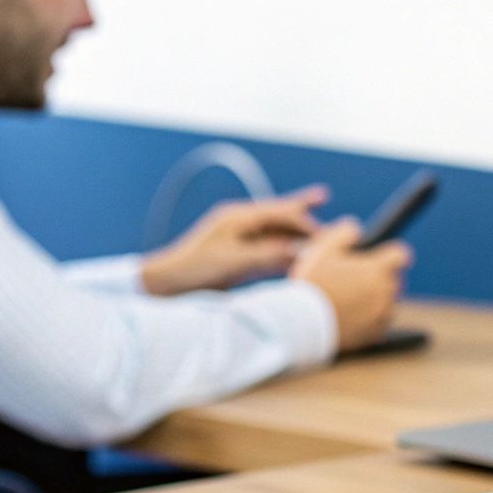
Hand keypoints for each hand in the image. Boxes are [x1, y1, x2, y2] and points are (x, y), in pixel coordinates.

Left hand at [141, 186, 327, 295]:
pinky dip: (283, 253)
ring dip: (296, 236)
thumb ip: (268, 255)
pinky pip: (266, 251)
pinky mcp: (236, 258)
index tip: (324, 229)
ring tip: (320, 235)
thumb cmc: (195, 269)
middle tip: (327, 206)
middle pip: (278, 216)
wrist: (166, 285)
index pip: (277, 212)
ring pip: (274, 235)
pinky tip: (297, 257)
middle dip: (302, 215)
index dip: (302, 216)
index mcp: (237, 217)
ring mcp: (238, 241)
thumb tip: (298, 251)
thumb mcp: (234, 262)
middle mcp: (239, 225)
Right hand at [291, 219, 412, 352]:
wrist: (303, 324)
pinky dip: (370, 319)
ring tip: (350, 299)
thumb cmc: (313, 283)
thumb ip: (344, 232)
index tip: (384, 255)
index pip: (401, 254)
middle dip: (379, 277)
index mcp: (378, 269)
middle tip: (354, 279)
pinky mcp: (376, 334)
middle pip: (393, 279)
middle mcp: (386, 292)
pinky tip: (350, 316)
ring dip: (375, 299)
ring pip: (387, 302)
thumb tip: (356, 227)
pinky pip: (379, 323)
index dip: (392, 253)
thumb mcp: (324, 248)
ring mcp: (383, 315)